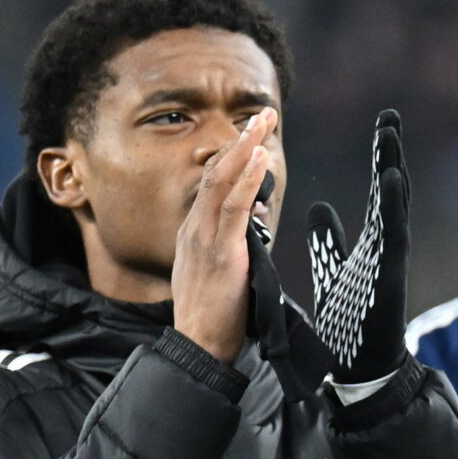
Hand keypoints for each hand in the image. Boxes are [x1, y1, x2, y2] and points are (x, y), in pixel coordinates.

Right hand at [172, 108, 275, 360]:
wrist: (199, 344)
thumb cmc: (215, 314)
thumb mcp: (224, 269)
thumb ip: (236, 241)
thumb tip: (257, 219)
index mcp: (195, 232)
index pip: (214, 184)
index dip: (234, 156)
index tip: (252, 135)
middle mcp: (195, 228)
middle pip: (216, 172)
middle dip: (240, 140)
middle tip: (261, 114)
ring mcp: (204, 238)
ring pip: (221, 181)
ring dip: (244, 148)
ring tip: (262, 122)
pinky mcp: (220, 252)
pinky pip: (233, 208)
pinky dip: (245, 179)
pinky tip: (258, 157)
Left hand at [308, 109, 411, 383]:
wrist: (359, 364)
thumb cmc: (350, 320)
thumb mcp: (332, 268)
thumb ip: (329, 239)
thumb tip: (319, 207)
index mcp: (373, 241)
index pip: (378, 192)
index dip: (379, 159)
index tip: (384, 126)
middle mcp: (385, 245)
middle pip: (390, 191)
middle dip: (390, 155)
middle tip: (390, 119)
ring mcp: (390, 259)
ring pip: (393, 207)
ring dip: (393, 172)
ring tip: (390, 138)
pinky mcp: (390, 274)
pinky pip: (392, 235)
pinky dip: (393, 206)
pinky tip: (392, 180)